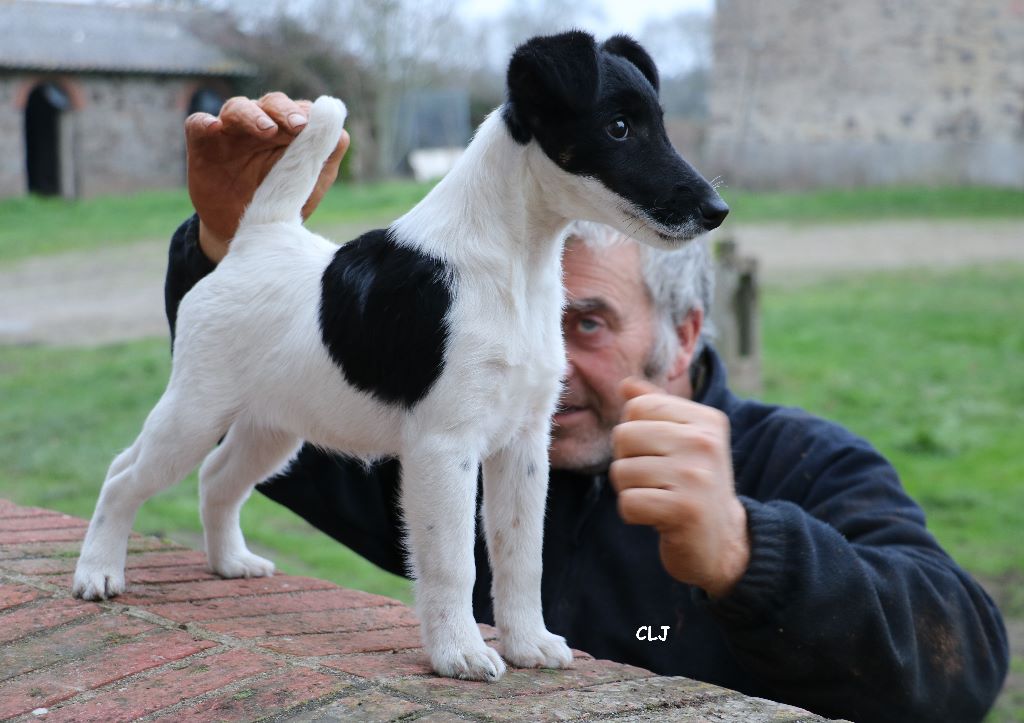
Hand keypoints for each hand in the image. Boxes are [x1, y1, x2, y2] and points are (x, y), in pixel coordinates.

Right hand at [185, 92, 349, 261]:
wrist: (243, 231)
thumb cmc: (280, 200)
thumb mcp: (308, 183)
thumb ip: (324, 157)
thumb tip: (340, 133)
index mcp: (286, 130)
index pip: (297, 110)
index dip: (307, 113)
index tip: (314, 126)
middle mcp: (258, 124)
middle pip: (270, 103)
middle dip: (285, 111)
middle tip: (297, 125)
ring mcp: (230, 132)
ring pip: (237, 107)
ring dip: (253, 114)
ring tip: (267, 129)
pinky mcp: (202, 144)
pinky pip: (197, 123)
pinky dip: (204, 121)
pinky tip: (214, 126)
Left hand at [609, 377, 749, 597]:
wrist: (723, 541)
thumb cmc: (693, 484)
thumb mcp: (683, 440)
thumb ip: (656, 408)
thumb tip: (625, 384)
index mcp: (706, 420)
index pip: (638, 407)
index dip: (635, 433)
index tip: (658, 454)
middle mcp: (705, 443)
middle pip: (624, 435)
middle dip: (627, 461)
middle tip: (655, 480)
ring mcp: (696, 477)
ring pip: (621, 471)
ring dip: (630, 490)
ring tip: (659, 497)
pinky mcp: (684, 510)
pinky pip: (627, 503)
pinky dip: (634, 514)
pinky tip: (658, 517)